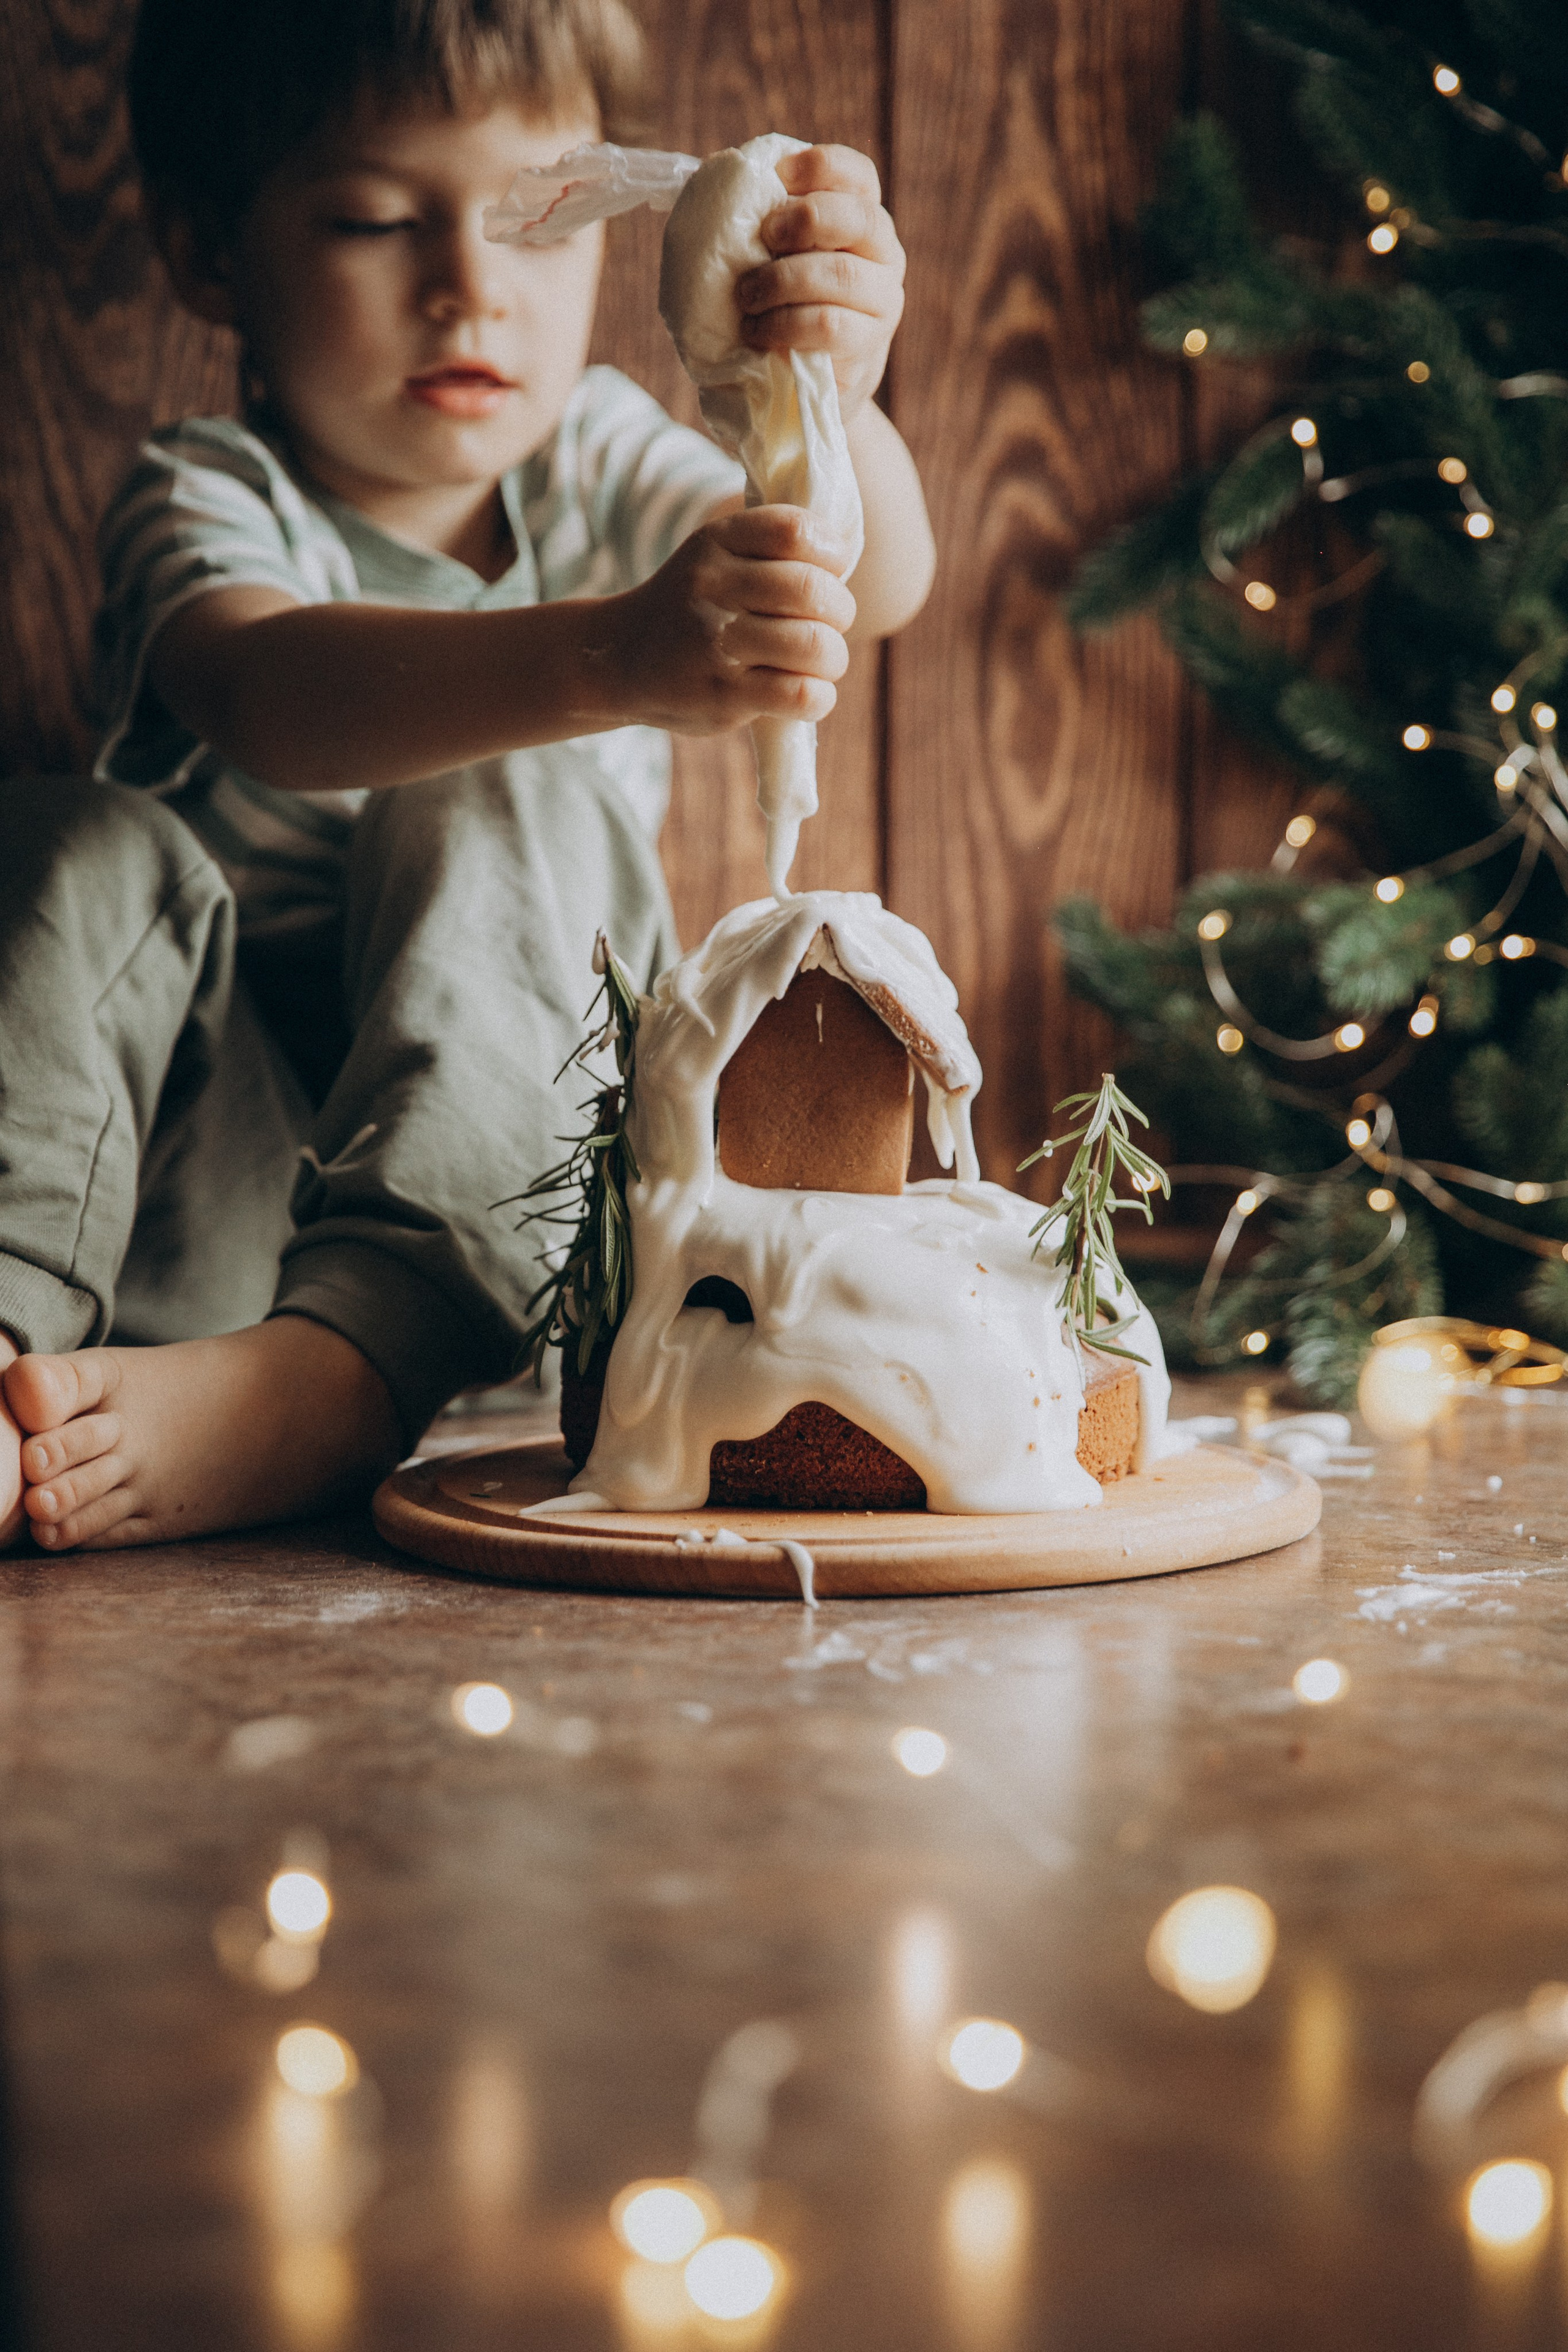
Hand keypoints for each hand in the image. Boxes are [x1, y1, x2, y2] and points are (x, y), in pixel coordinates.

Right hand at [608, 505, 855, 735]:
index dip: (832, 554)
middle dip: (840, 612)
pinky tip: (807, 694)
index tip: (828, 573)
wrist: (620, 659)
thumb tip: (846, 555)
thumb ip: (772, 549)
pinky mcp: (722, 695)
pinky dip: (819, 697)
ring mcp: (714, 643)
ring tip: (819, 663)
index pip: (796, 531)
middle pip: (813, 590)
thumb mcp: (716, 556)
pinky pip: (800, 694)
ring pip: (814, 644)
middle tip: (828, 625)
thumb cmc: (693, 606)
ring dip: (833, 658)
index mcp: (717, 541)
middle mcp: (712, 586)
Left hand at [735, 146, 905, 423]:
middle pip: (857, 218)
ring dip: (781, 281)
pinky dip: (783, 324)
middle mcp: (884, 254)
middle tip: (763, 236)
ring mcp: (883, 302)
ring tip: (746, 297)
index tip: (776, 178)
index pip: (857, 175)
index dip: (818, 167)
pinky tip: (755, 331)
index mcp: (860, 217)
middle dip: (804, 220)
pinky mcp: (868, 348)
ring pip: (841, 274)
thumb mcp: (769, 254)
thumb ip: (761, 218)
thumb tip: (725, 173)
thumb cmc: (775, 305)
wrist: (795, 385)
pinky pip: (828, 324)